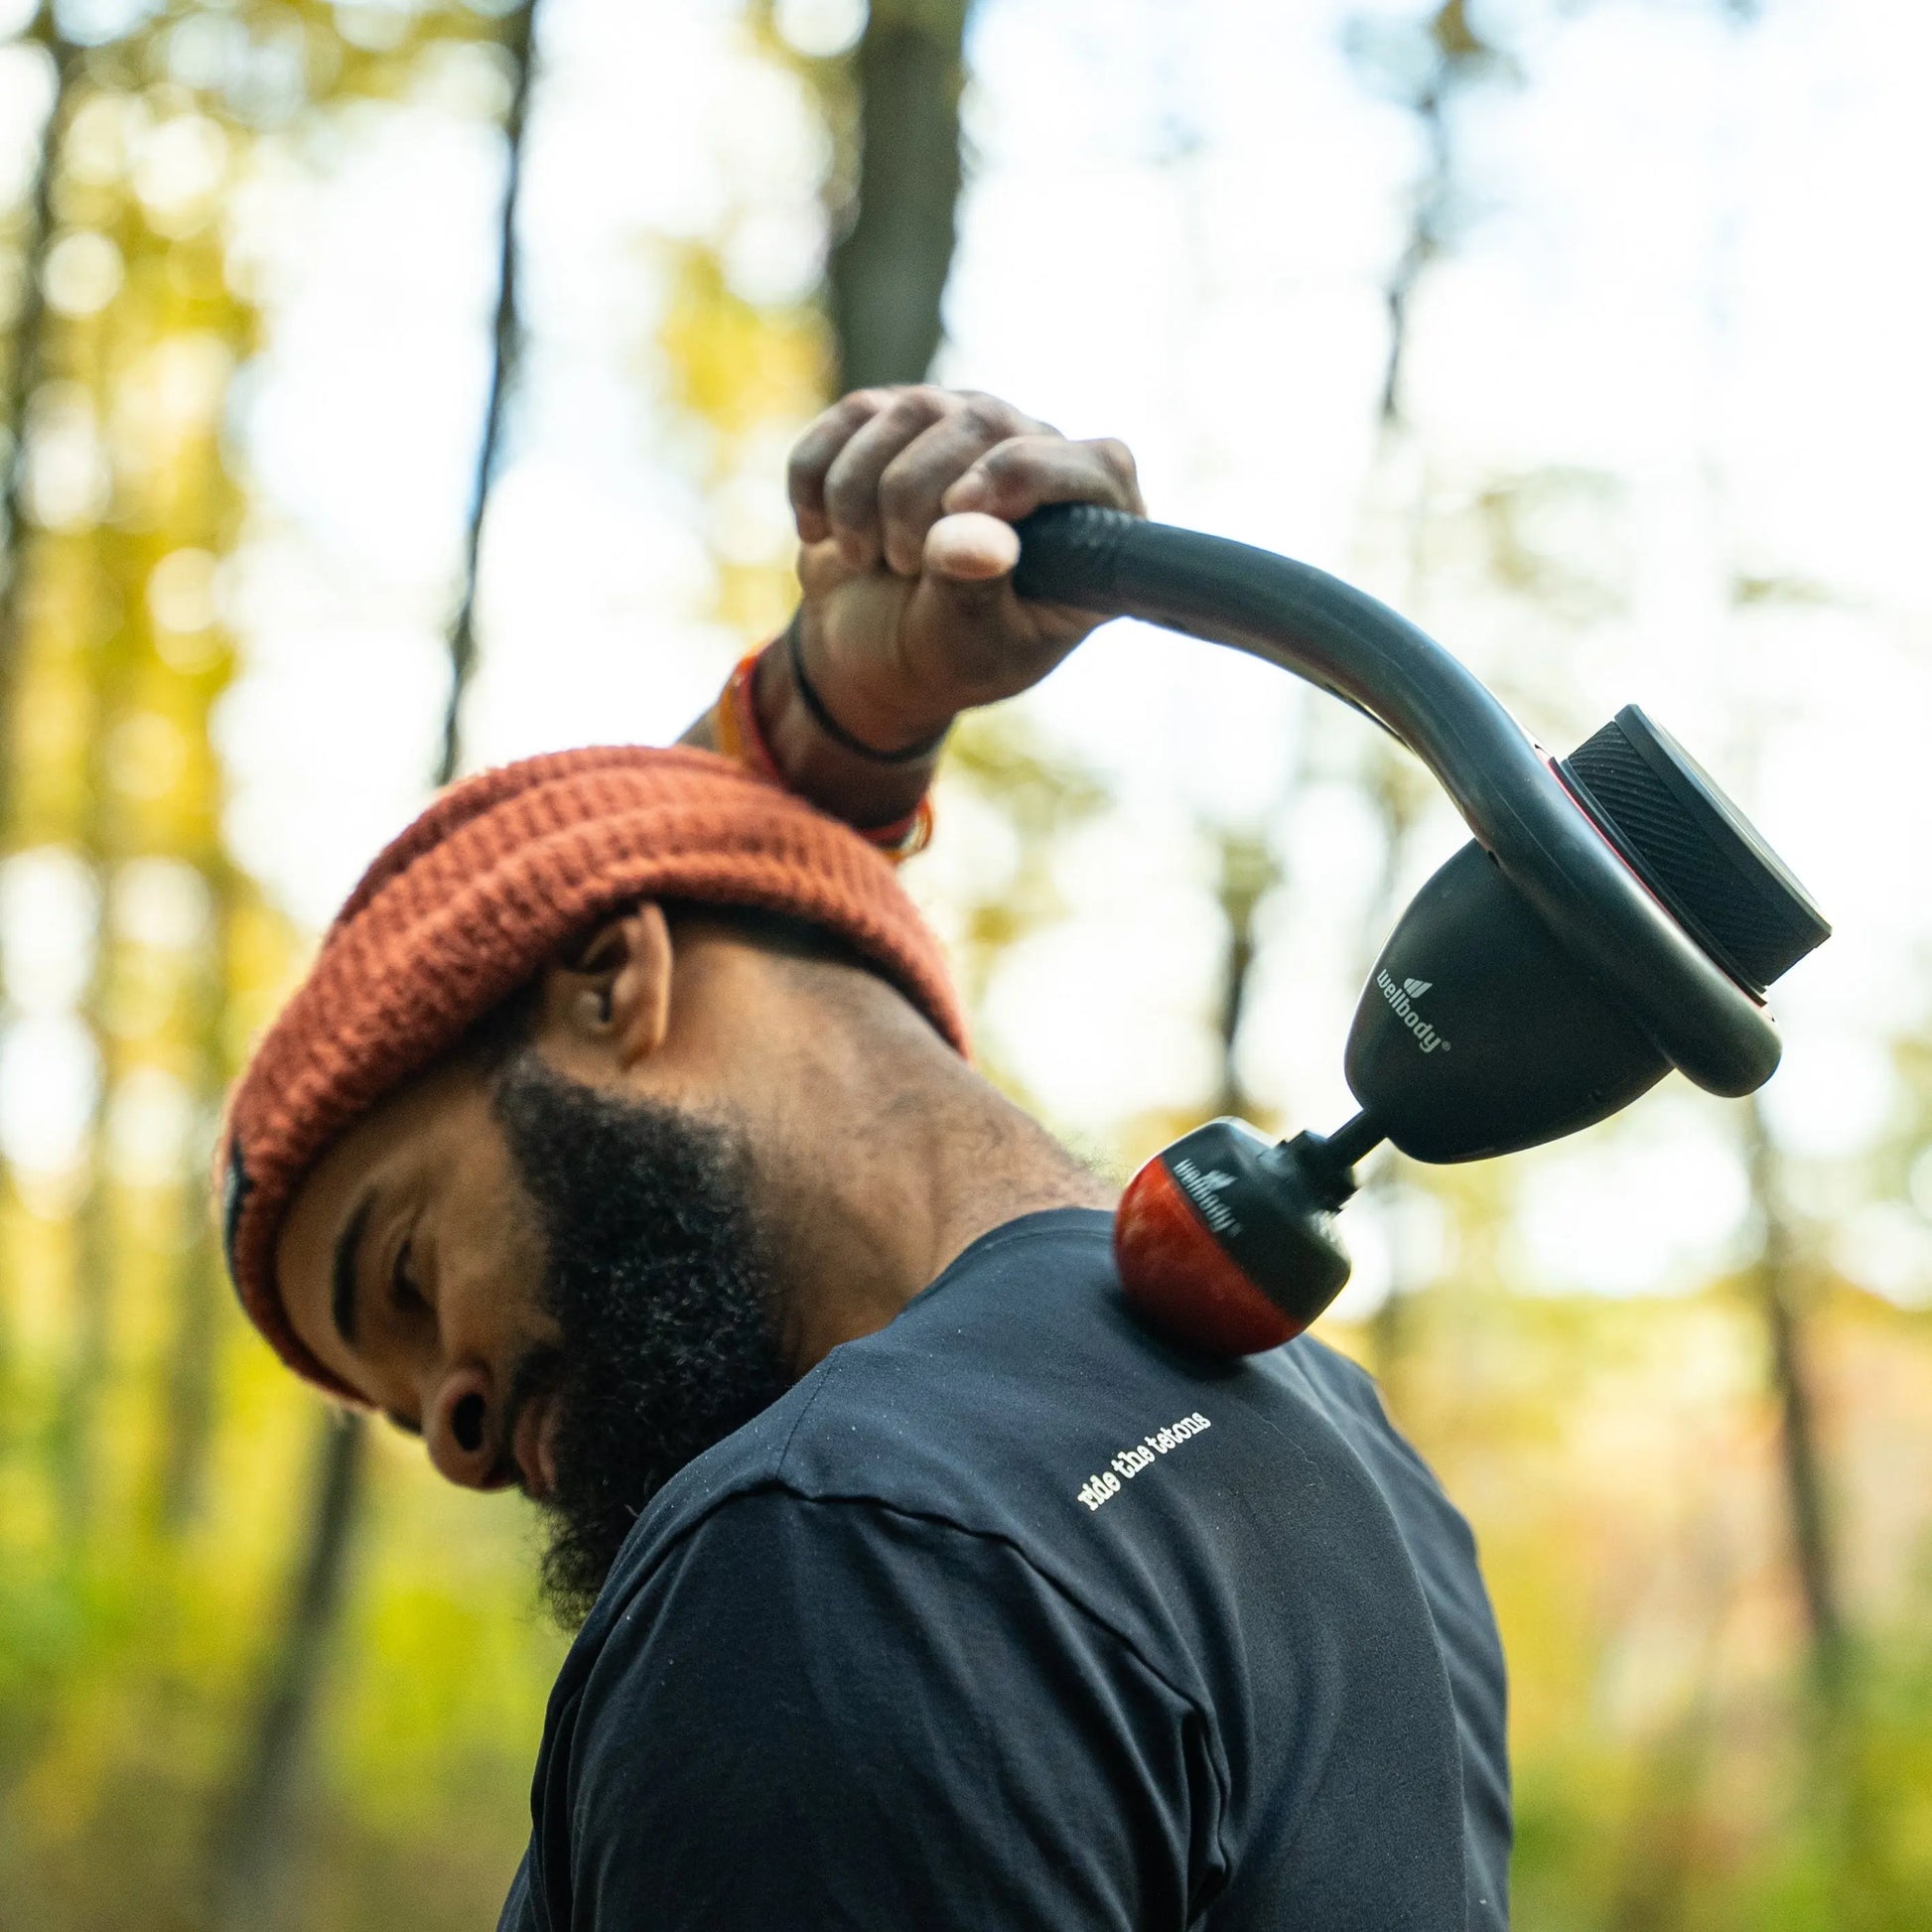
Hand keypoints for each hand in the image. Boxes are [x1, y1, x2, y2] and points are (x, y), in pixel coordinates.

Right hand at [784, 386, 1145, 752]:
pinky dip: (817, 478)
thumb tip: (968, 534)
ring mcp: (968, 427)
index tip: (961, 511)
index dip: (1028, 473)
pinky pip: (849, 418)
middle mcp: (1038, 456)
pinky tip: (819, 531)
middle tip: (897, 565)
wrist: (871, 651)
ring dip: (860, 494)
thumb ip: (974, 590)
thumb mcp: (969, 645)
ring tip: (862, 557)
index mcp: (1089, 525)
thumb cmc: (945, 655)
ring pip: (910, 411)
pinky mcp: (899, 418)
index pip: (1097, 464)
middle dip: (917, 496)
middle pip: (985, 422)